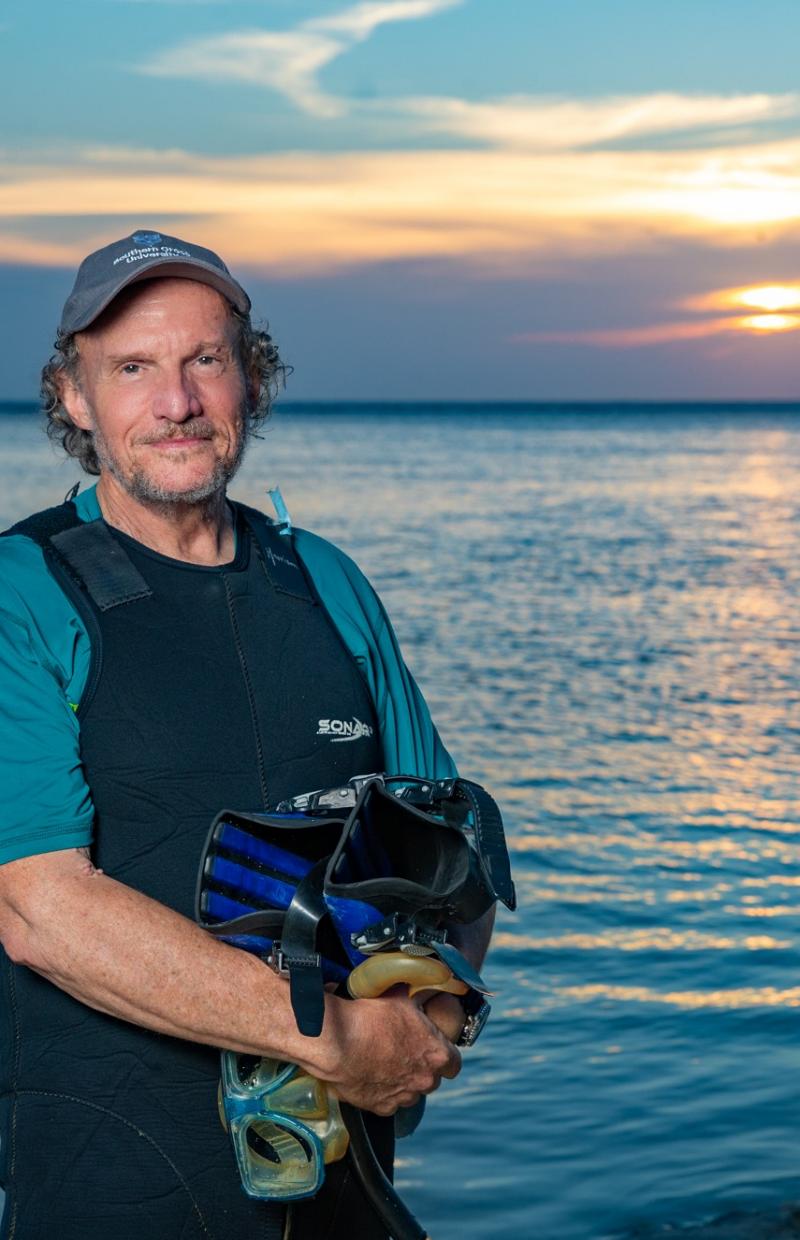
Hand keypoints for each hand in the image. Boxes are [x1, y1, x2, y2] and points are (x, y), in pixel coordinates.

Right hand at [309, 990, 460, 1115]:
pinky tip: (371, 1074)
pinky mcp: (381, 1107)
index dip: (442, 1055)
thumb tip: (432, 983)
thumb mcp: (403, 995)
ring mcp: (404, 1097)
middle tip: (404, 1051)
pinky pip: (388, 1101)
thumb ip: (422, 994)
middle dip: (421, 1068)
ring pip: (410, 1092)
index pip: (453, 1064)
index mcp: (437, 1055)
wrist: (337, 1040)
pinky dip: (382, 1091)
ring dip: (403, 1081)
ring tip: (385, 1062)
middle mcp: (425, 1080)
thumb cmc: (372, 1015)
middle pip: (431, 1078)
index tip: (431, 1047)